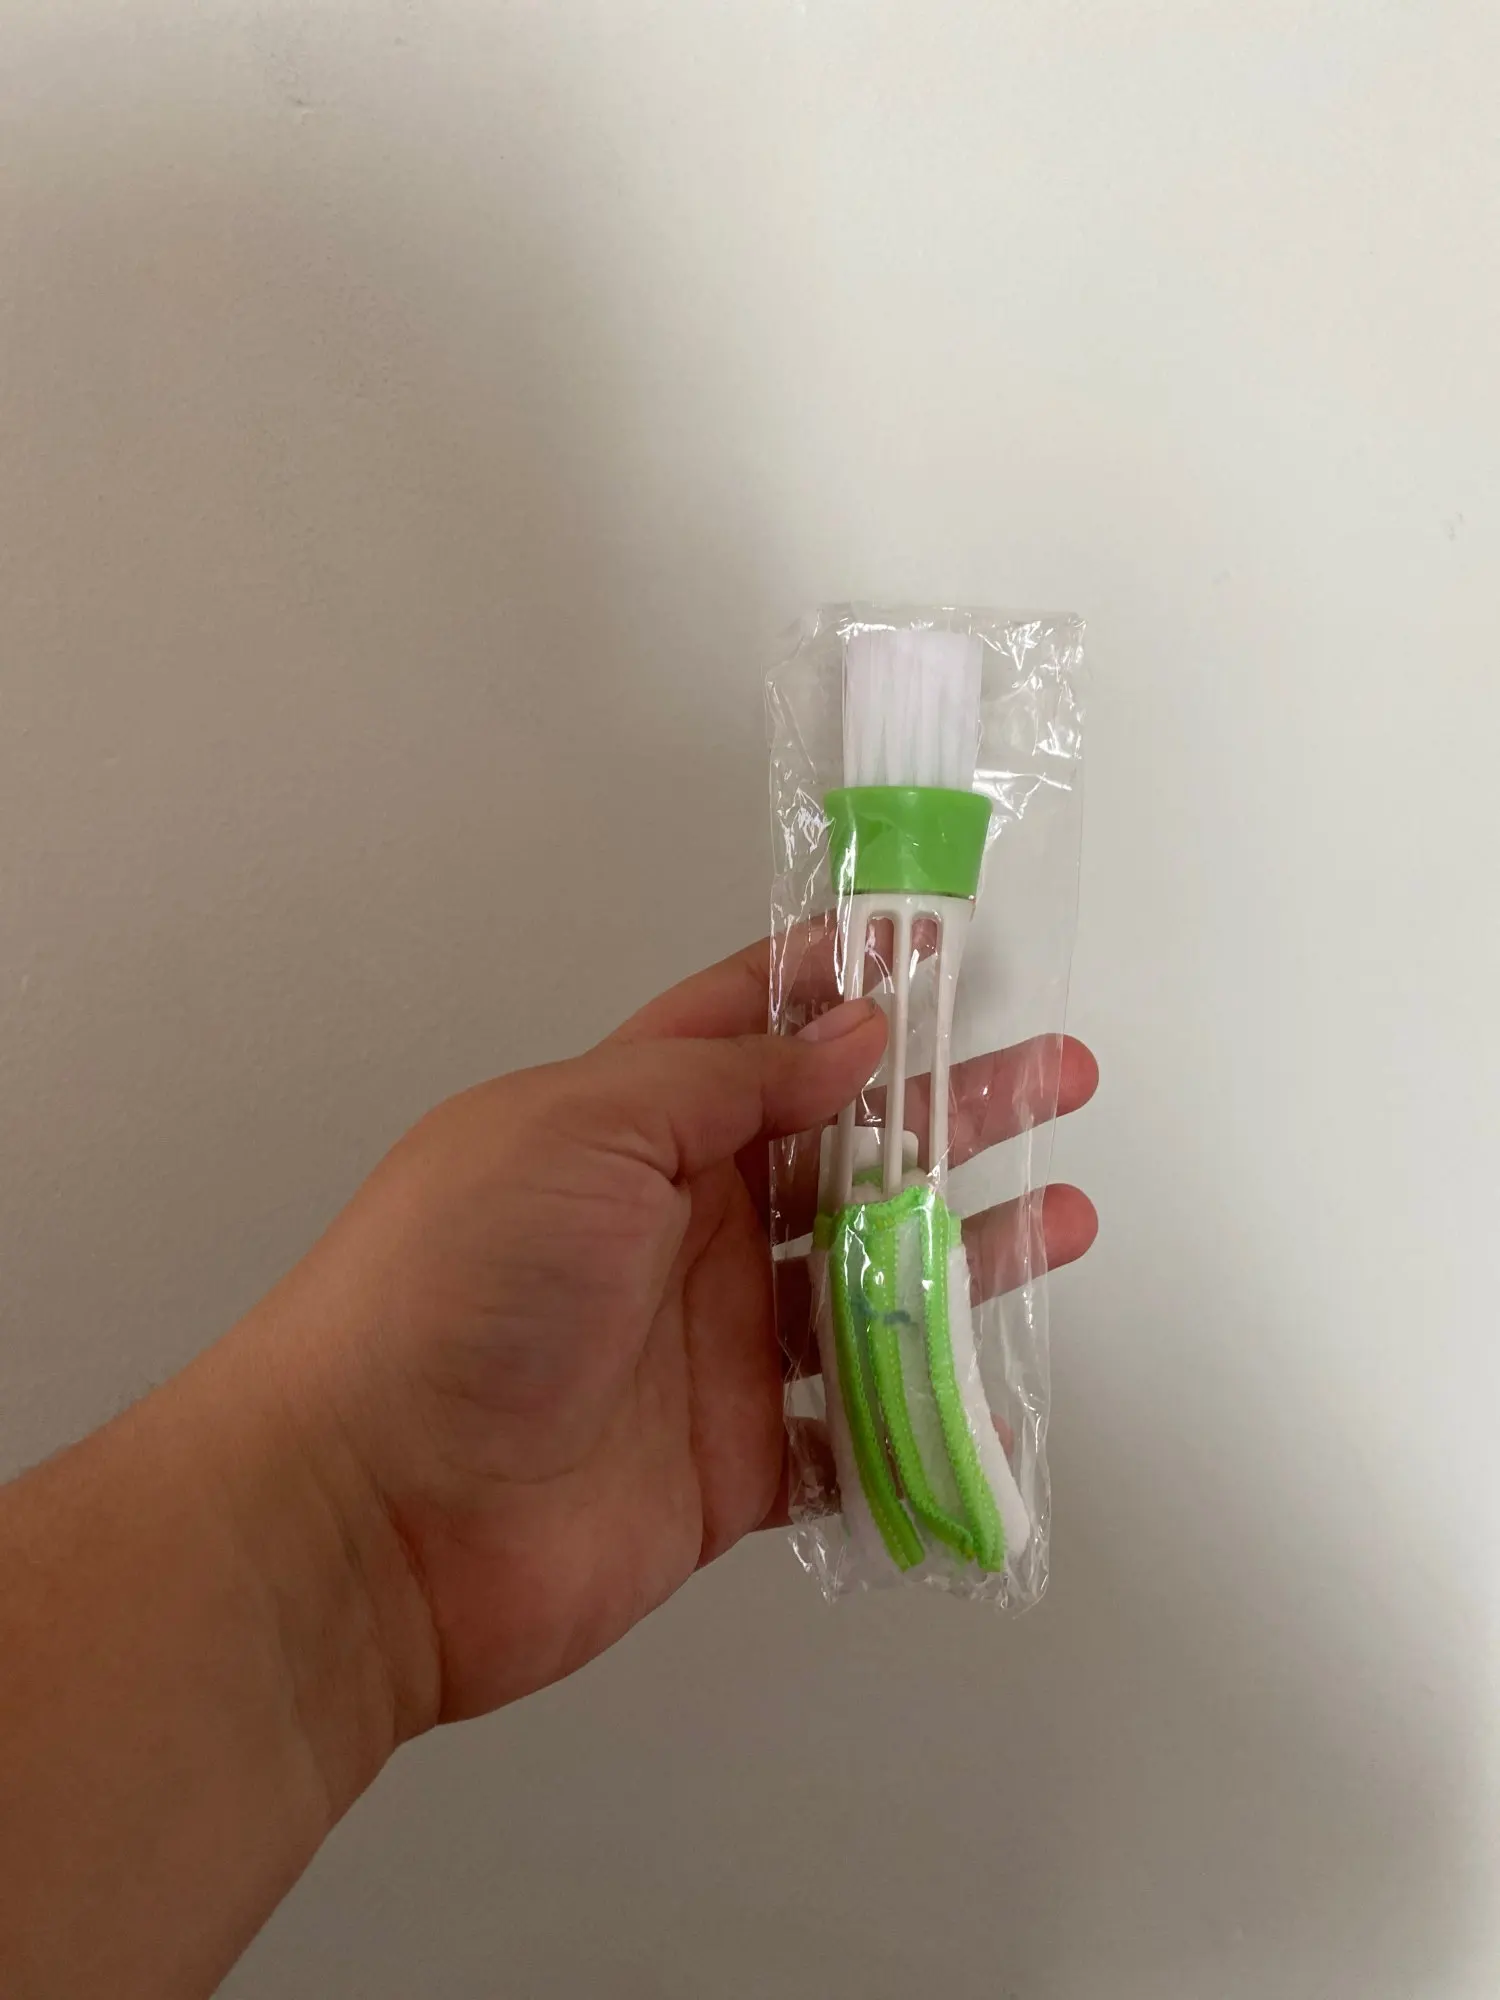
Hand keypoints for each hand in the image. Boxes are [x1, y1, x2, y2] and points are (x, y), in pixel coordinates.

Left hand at [251, 940, 1098, 1734]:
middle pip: (841, 1155)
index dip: (839, 985)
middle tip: (1054, 1075)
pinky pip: (852, 1435)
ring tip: (1066, 1215)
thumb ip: (721, 1080)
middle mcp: (676, 1228)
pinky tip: (993, 1391)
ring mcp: (708, 1349)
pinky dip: (923, 1419)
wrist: (370, 1513)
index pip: (748, 1031)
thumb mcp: (580, 1130)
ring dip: (967, 1251)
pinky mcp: (732, 1465)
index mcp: (628, 1128)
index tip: (936, 947)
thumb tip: (849, 1031)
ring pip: (867, 1286)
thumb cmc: (452, 1289)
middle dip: (947, 1110)